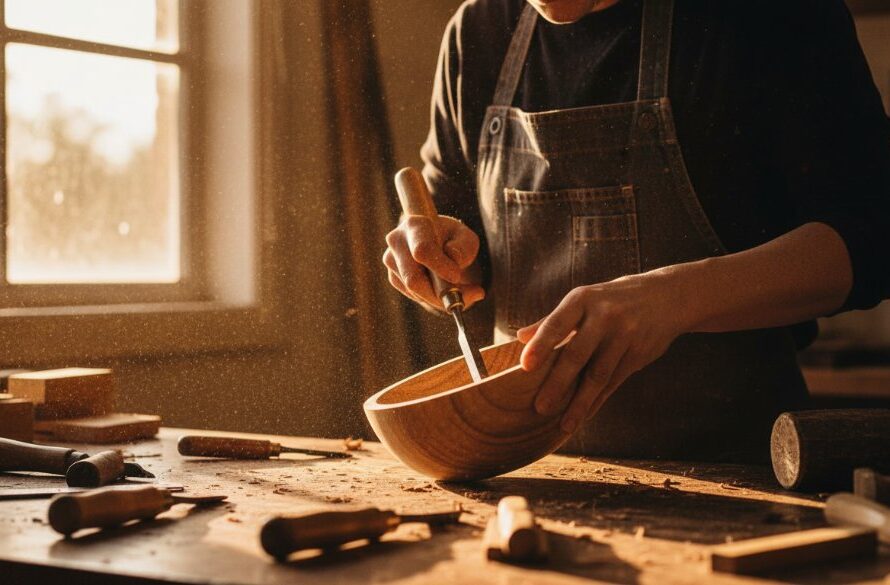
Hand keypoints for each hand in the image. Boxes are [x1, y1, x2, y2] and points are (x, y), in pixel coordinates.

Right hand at [383, 214, 484, 309]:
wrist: (439, 244)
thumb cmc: (454, 240)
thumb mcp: (467, 239)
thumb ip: (464, 248)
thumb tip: (452, 259)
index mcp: (415, 225)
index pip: (422, 250)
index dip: (440, 267)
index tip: (457, 276)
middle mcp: (397, 240)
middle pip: (414, 278)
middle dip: (441, 293)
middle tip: (467, 296)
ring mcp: (391, 260)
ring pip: (415, 291)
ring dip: (440, 298)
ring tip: (462, 291)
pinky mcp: (393, 277)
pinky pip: (413, 296)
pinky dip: (432, 299)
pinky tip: (443, 288)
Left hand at [517, 271, 687, 433]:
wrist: (666, 296)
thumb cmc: (611, 300)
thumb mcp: (584, 300)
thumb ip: (552, 320)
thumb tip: (519, 337)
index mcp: (582, 299)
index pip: (556, 324)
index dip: (541, 345)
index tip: (525, 366)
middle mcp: (603, 316)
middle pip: (577, 354)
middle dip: (558, 383)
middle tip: (540, 407)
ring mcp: (624, 335)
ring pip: (598, 374)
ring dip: (580, 402)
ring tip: (564, 424)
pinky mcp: (639, 353)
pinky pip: (615, 381)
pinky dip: (598, 401)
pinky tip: (585, 415)